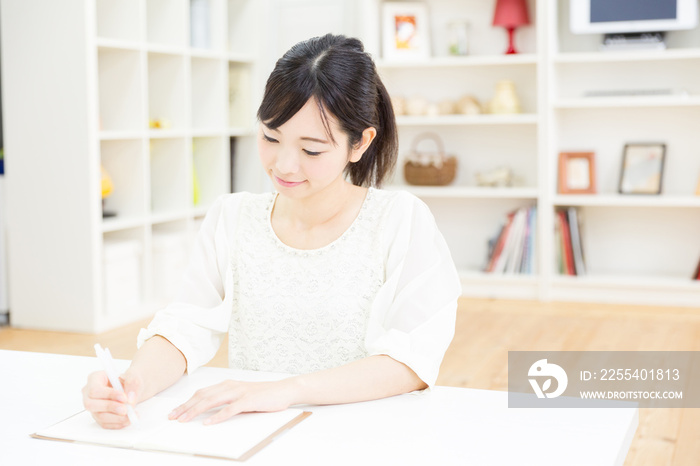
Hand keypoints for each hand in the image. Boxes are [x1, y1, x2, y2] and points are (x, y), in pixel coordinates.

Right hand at [82, 370, 142, 428]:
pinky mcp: (98, 416)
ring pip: (99, 416)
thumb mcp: (134, 376)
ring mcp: (93, 406)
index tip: (124, 398)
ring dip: (116, 418)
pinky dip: (117, 424)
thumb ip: (133, 384)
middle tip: (126, 410)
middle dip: (110, 408)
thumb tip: (130, 399)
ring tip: (131, 415)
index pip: (95, 389)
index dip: (109, 395)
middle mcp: (89, 393)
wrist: (132, 388)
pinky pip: (105, 424)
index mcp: (95, 378)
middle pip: (91, 405)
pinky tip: (127, 420)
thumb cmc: (129, 379)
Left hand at [168, 379, 297, 425]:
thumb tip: (208, 413)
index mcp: (227, 384)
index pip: (202, 393)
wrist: (284, 390)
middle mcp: (231, 386)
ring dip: (196, 410)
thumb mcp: (241, 396)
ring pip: (212, 400)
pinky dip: (218, 416)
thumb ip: (226, 401)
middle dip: (186, 407)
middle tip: (173, 417)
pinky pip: (230, 408)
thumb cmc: (263, 395)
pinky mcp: (249, 399)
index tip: (174, 412)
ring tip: (184, 419)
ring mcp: (240, 392)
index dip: (187, 402)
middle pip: (203, 396)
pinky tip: (209, 422)